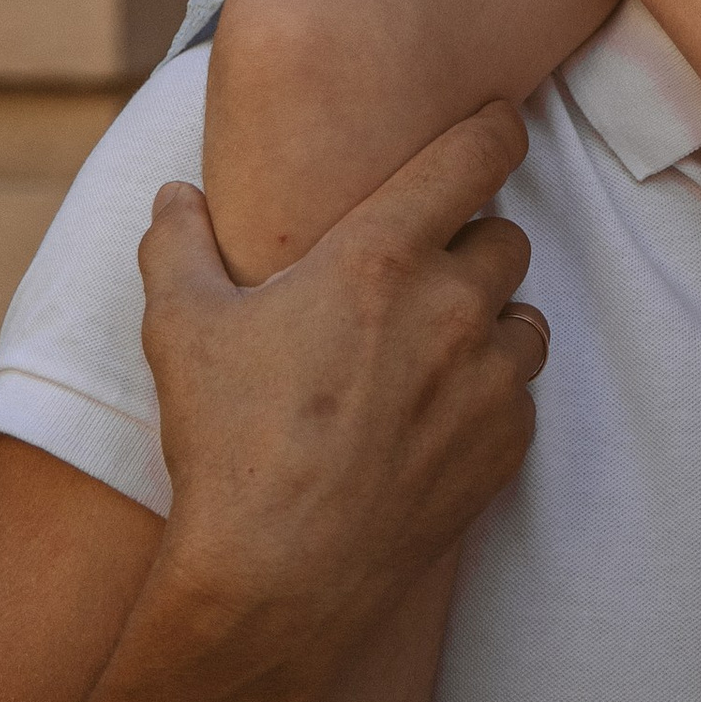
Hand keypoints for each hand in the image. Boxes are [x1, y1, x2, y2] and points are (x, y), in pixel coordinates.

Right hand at [142, 101, 548, 661]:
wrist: (275, 578)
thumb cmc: (228, 444)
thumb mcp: (181, 328)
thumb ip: (179, 244)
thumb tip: (176, 197)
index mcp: (381, 255)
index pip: (478, 155)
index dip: (495, 130)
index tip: (498, 123)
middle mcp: (452, 307)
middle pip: (507, 238)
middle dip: (471, 245)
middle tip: (420, 273)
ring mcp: (488, 381)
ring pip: (524, 318)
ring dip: (490, 322)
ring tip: (430, 349)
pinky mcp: (505, 447)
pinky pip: (520, 395)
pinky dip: (490, 395)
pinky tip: (433, 417)